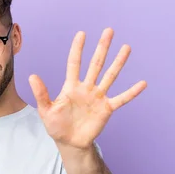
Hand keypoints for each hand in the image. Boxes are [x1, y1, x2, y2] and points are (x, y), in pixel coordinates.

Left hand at [28, 28, 146, 150]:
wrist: (70, 143)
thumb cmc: (56, 126)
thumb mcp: (46, 110)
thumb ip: (41, 93)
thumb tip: (32, 76)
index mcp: (71, 86)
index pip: (75, 63)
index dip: (78, 49)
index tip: (82, 33)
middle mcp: (87, 88)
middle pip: (96, 64)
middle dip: (102, 48)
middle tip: (109, 31)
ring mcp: (98, 97)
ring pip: (110, 76)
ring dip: (118, 62)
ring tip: (126, 47)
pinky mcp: (106, 109)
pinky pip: (121, 99)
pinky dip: (131, 92)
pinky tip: (142, 83)